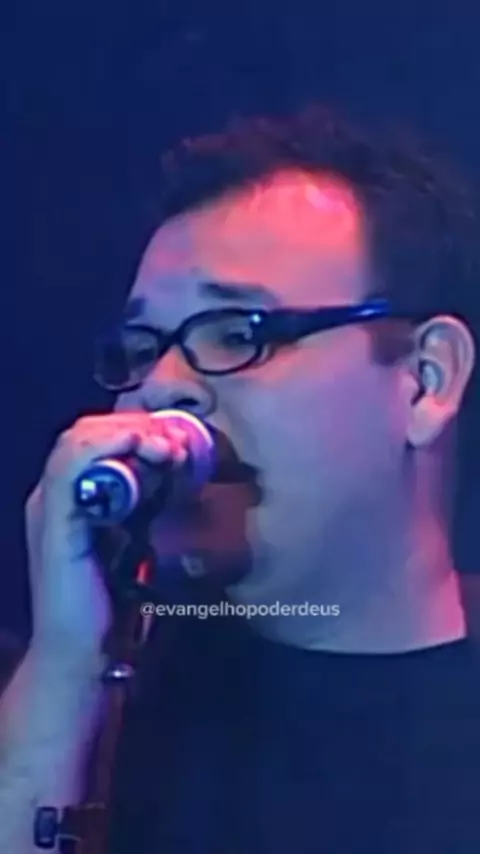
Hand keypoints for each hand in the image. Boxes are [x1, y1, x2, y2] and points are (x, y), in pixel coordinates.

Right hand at [25, 413, 187, 663]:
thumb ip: (148, 501)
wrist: (83, 654)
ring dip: (129, 434)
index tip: (180, 440)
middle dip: (139, 426)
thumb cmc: (112, 602)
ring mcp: (48, 506)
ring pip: (78, 440)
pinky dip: (106, 447)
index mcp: (71, 496)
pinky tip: (140, 448)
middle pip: (89, 431)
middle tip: (179, 440)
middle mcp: (52, 495)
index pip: (97, 437)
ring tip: (168, 448)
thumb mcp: (137, 536)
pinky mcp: (52, 523)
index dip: (139, 428)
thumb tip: (180, 466)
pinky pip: (70, 467)